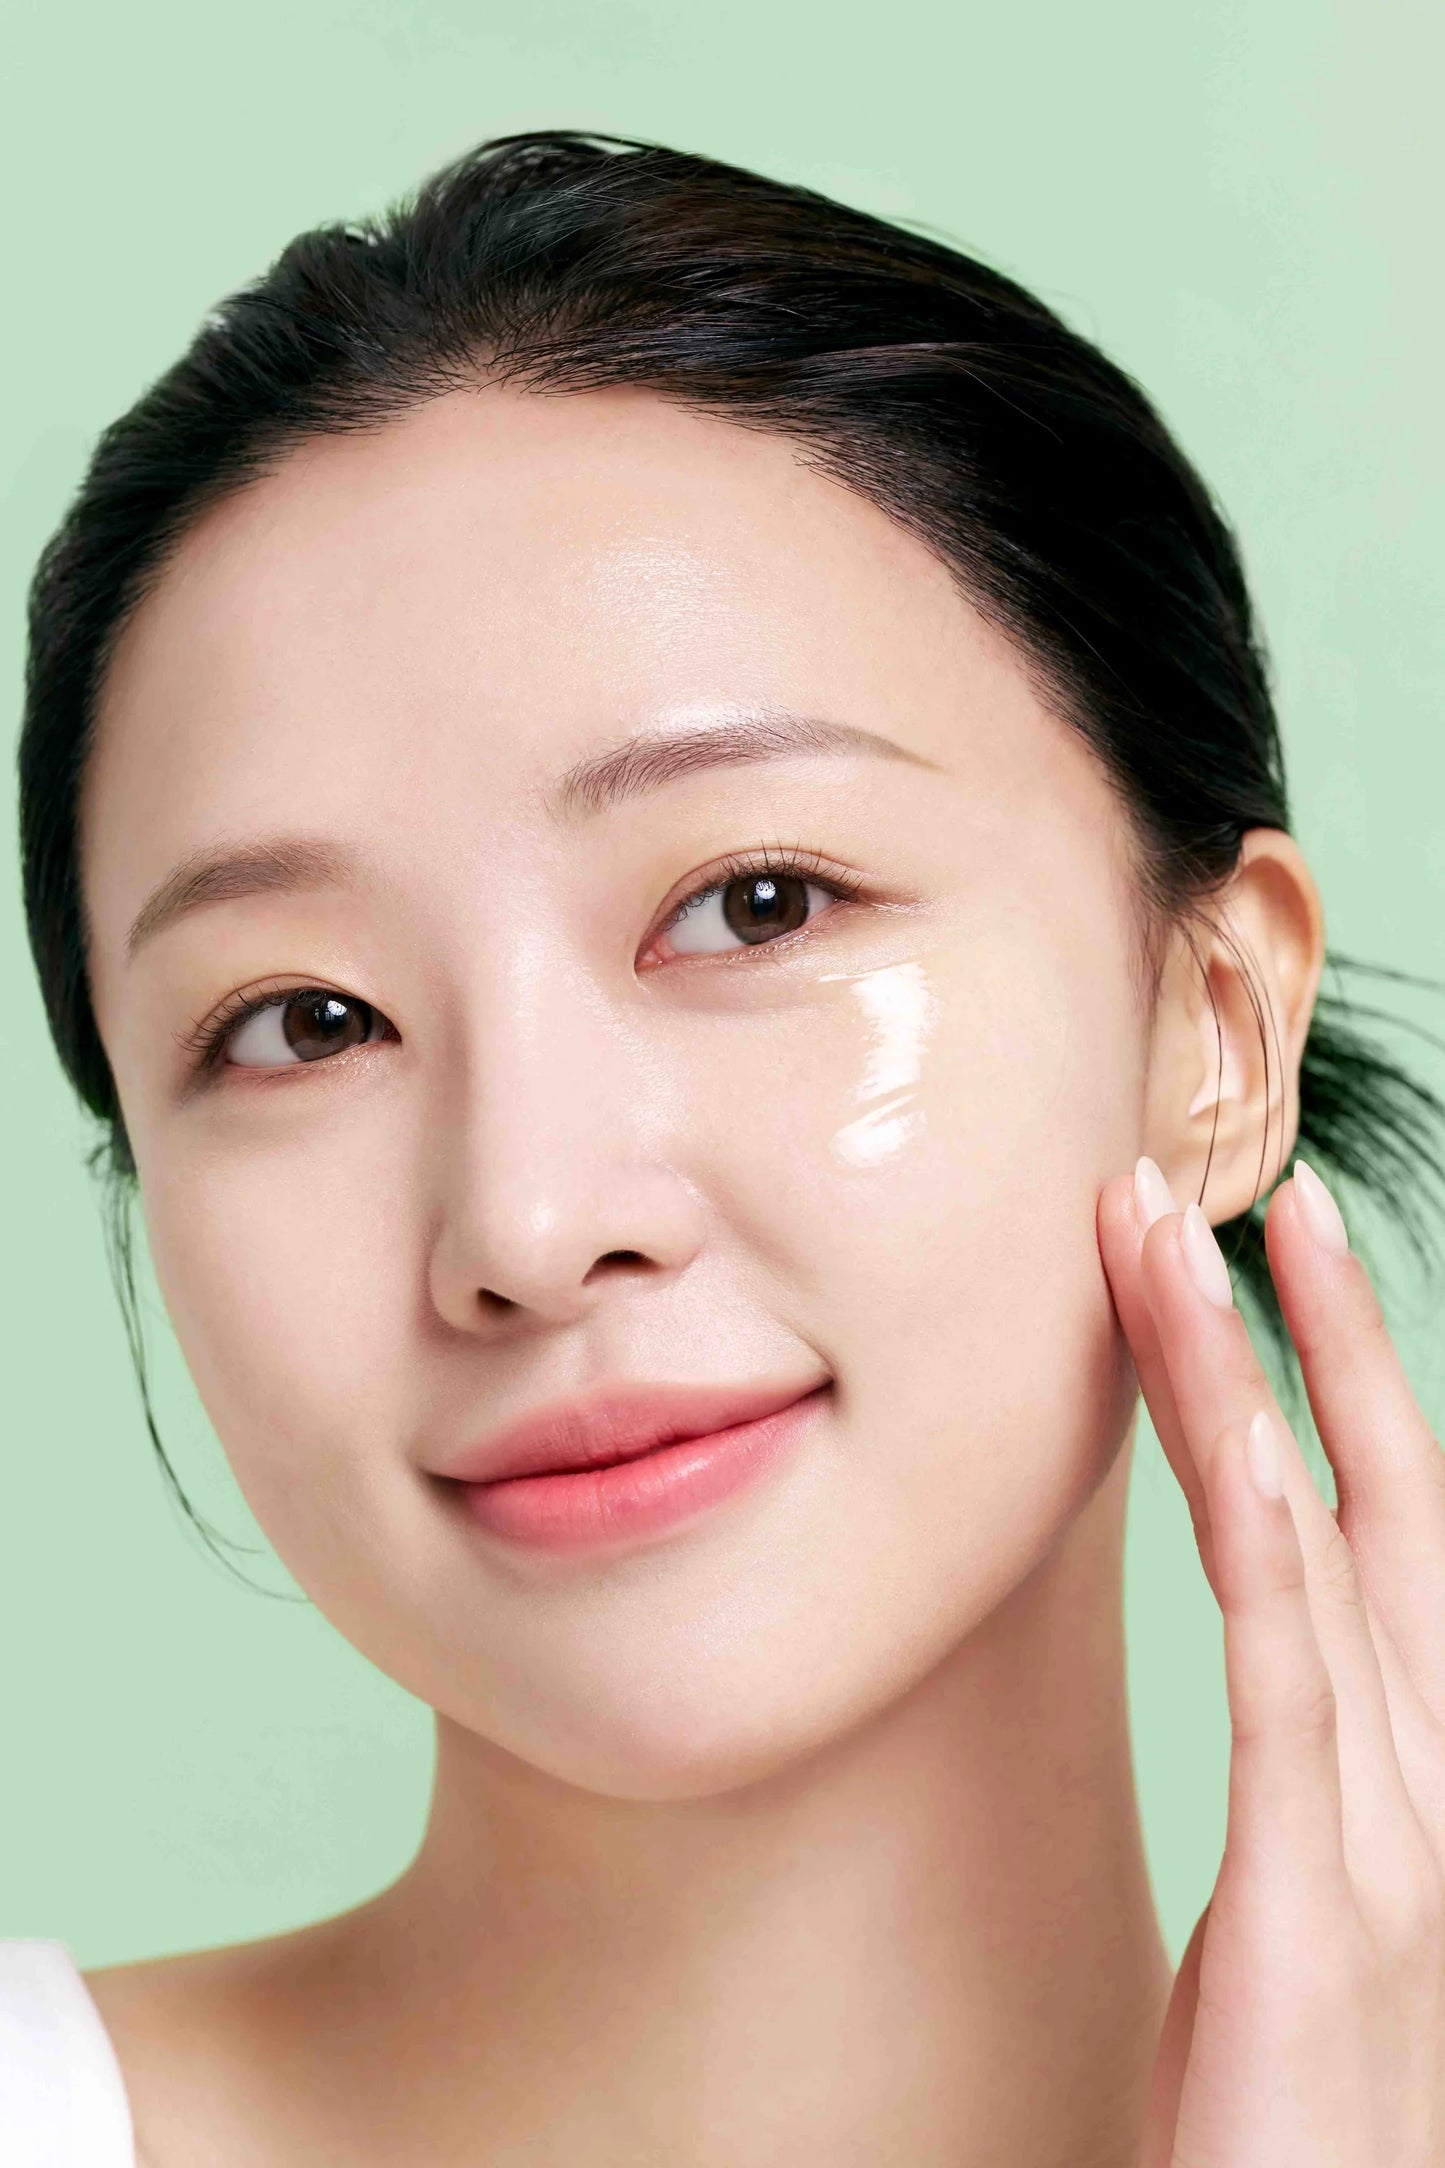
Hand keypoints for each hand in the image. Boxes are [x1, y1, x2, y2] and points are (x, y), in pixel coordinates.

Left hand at [1098, 1158, 1444, 2166]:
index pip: (1378, 1526)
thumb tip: (1271, 1662)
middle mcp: (1425, 1773)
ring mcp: (1389, 1833)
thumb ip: (1302, 1777)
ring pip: (1314, 1546)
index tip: (1266, 1255)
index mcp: (1417, 1766)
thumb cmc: (1295, 2113)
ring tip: (1168, 1241)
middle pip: (1377, 1497)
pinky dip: (1269, 1539)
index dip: (1332, 1378)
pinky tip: (1234, 1429)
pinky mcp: (1318, 1902)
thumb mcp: (1299, 1908)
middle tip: (1245, 1183)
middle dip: (1311, 1332)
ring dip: (1240, 1376)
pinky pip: (1295, 1679)